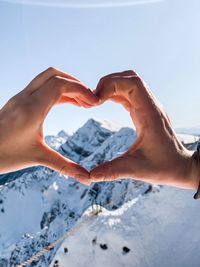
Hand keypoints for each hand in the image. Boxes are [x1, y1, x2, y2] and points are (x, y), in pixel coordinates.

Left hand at [0, 67, 98, 184]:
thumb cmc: (4, 156)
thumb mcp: (38, 158)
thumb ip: (65, 166)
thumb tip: (87, 179)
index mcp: (32, 109)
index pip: (60, 85)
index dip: (81, 89)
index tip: (94, 101)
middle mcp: (25, 98)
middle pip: (54, 75)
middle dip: (75, 84)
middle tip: (89, 100)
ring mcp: (20, 97)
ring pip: (47, 78)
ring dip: (66, 85)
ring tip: (81, 102)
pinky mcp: (18, 101)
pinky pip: (41, 87)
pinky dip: (56, 90)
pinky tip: (67, 102)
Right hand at [90, 70, 198, 188]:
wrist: (180, 166)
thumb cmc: (164, 167)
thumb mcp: (136, 170)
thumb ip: (112, 171)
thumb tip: (90, 176)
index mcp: (150, 114)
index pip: (133, 84)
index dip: (111, 85)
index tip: (96, 100)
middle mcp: (151, 106)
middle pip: (130, 78)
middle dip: (108, 83)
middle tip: (92, 98)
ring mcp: (148, 107)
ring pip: (129, 83)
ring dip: (111, 86)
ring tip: (96, 100)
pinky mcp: (145, 111)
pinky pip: (129, 94)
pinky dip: (115, 93)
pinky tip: (104, 102)